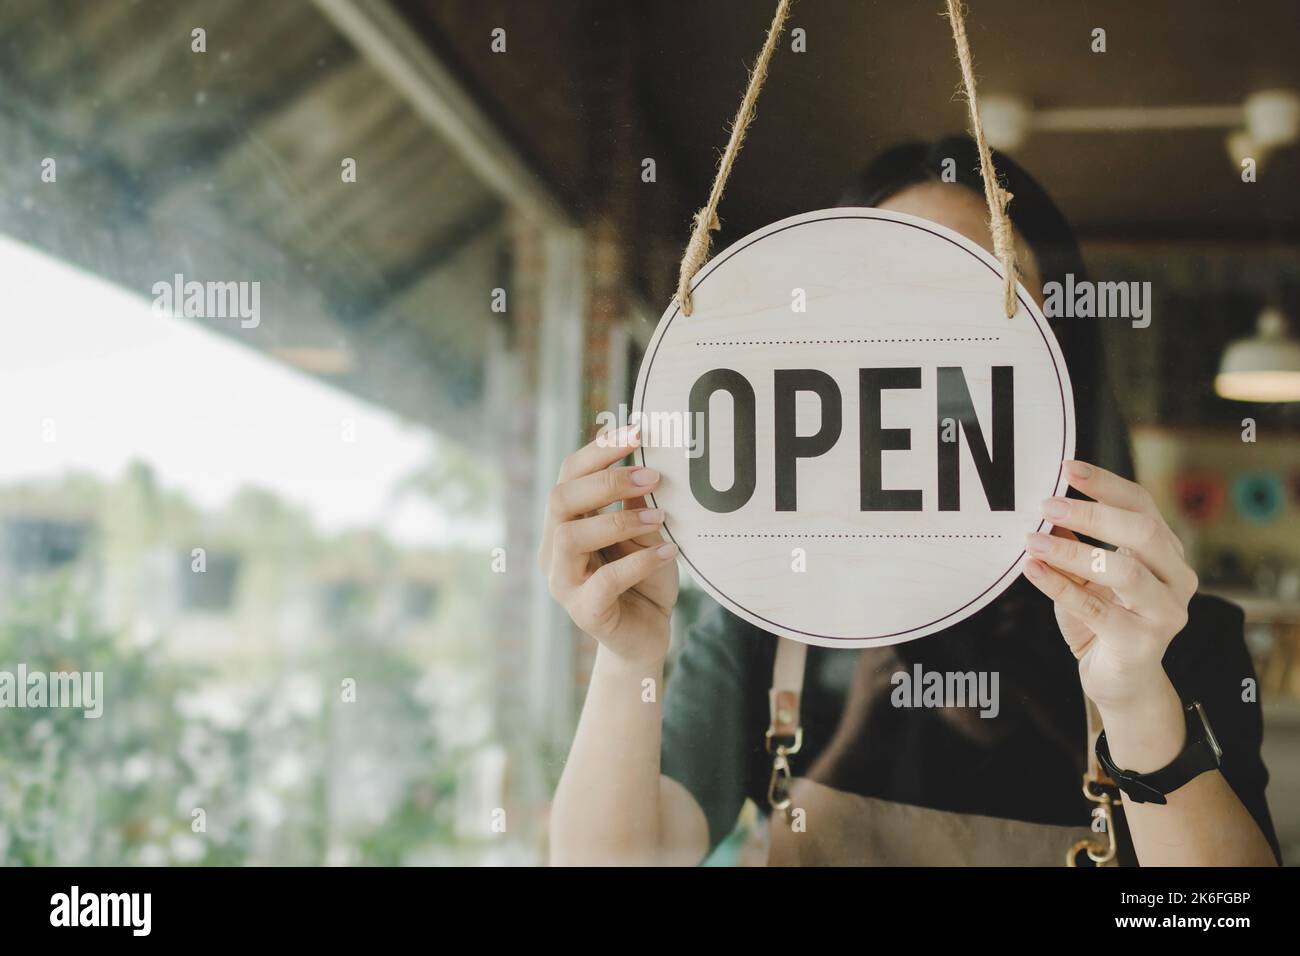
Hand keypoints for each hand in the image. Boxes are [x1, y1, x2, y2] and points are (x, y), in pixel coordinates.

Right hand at [538, 427, 679, 665]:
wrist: (645, 638)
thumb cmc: (644, 581)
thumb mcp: (644, 533)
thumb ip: (637, 502)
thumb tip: (648, 456)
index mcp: (565, 523)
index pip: (568, 475)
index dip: (599, 450)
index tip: (637, 431)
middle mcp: (555, 550)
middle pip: (560, 499)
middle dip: (606, 481)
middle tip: (652, 475)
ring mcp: (564, 583)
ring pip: (571, 537)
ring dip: (618, 520)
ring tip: (660, 516)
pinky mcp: (586, 612)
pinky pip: (605, 581)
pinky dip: (639, 562)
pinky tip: (669, 551)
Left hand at [1021, 460, 1198, 715]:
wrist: (1120, 681)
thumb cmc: (1103, 619)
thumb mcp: (1085, 575)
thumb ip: (1073, 542)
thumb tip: (1045, 507)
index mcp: (1166, 552)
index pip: (1143, 505)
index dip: (1106, 484)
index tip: (1067, 467)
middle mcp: (1176, 579)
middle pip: (1143, 532)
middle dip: (1093, 514)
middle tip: (1047, 503)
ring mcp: (1165, 613)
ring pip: (1124, 572)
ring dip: (1073, 553)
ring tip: (1033, 539)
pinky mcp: (1141, 643)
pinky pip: (1096, 609)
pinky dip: (1059, 586)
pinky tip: (1033, 569)